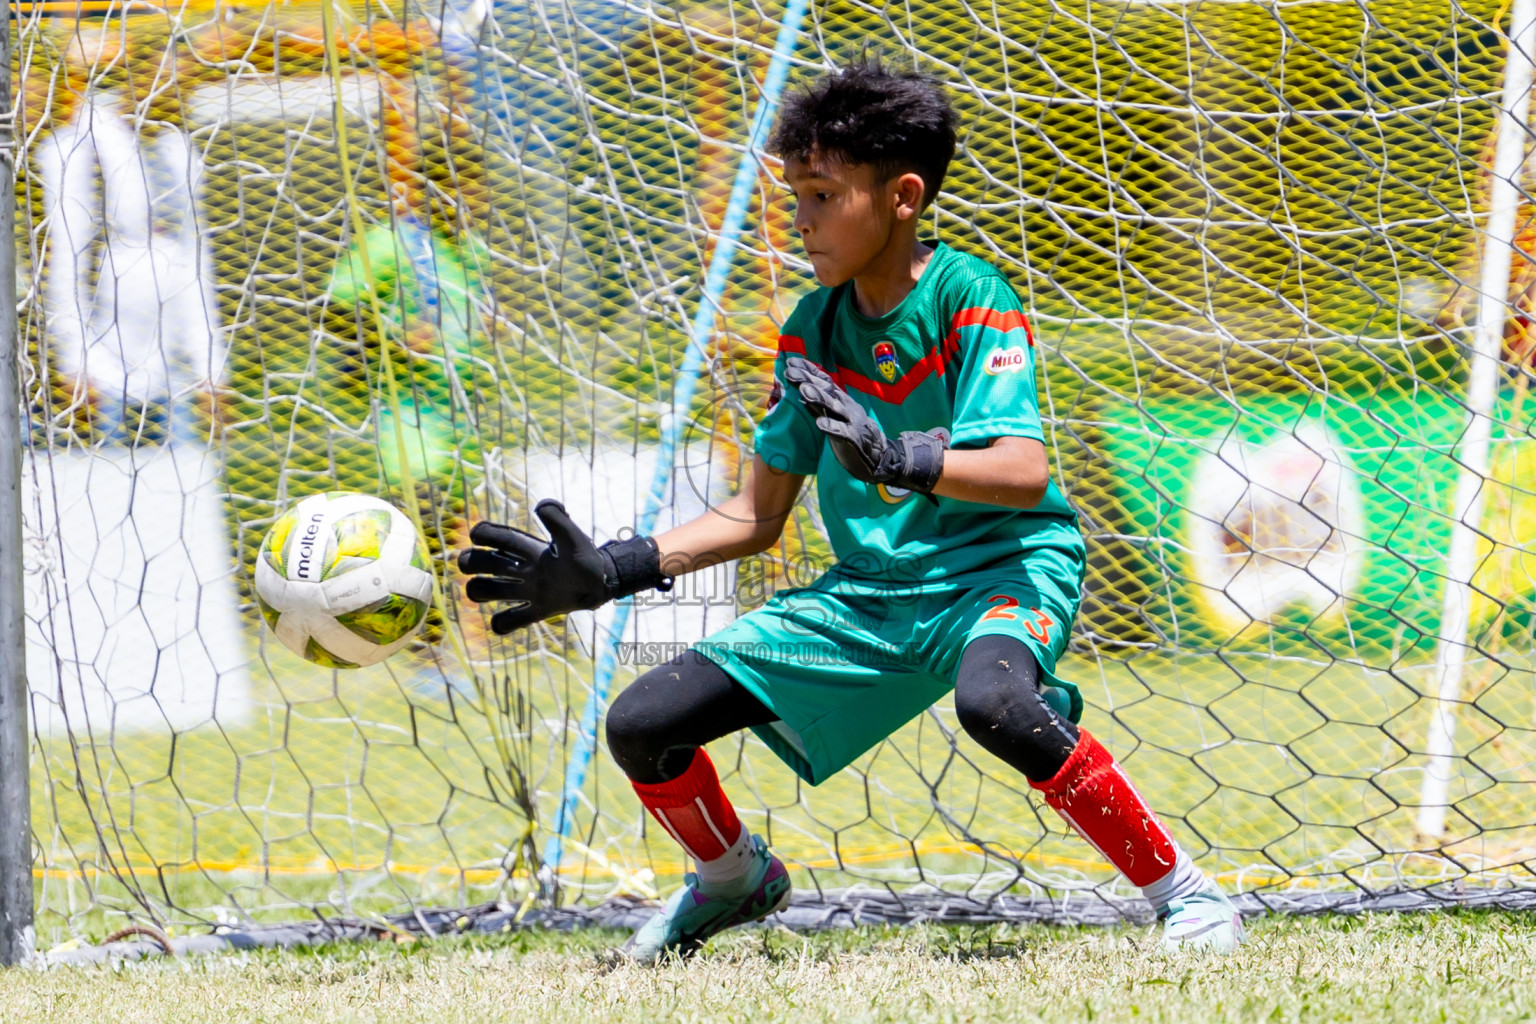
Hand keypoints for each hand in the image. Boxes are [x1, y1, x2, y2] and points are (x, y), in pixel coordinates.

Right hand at [458, 499, 670, 633]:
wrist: (604, 583)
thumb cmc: (587, 558)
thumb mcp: (573, 537)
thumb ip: (558, 519)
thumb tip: (538, 506)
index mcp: (529, 549)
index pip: (496, 537)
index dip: (481, 534)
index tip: (477, 535)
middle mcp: (523, 569)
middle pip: (482, 562)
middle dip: (471, 562)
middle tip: (478, 568)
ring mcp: (528, 591)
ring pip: (488, 590)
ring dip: (480, 591)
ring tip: (492, 593)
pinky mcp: (537, 611)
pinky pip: (509, 621)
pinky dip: (501, 623)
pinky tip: (506, 620)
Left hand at [783, 356, 944, 492]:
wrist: (879, 457)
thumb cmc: (852, 434)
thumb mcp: (835, 416)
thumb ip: (818, 405)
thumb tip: (801, 389)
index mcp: (841, 401)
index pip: (824, 382)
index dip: (809, 371)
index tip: (791, 361)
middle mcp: (846, 407)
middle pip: (826, 390)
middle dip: (808, 380)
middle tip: (790, 371)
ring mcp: (851, 422)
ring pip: (834, 407)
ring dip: (819, 398)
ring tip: (804, 390)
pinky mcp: (855, 439)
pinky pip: (843, 432)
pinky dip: (833, 427)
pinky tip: (820, 424)